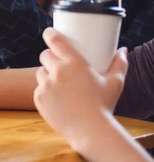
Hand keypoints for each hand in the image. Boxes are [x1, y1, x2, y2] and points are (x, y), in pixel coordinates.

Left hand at [34, 28, 128, 151]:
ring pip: (40, 73)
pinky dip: (45, 91)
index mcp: (74, 64)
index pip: (55, 42)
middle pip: (44, 56)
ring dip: (46, 74)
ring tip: (57, 82)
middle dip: (49, 56)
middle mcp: (57, 72)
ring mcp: (45, 86)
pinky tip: (55, 98)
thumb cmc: (103, 105)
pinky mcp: (38, 98)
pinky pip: (38, 89)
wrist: (89, 130)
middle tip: (57, 63)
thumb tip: (122, 50)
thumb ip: (119, 64)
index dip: (49, 34)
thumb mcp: (114, 82)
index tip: (48, 32)